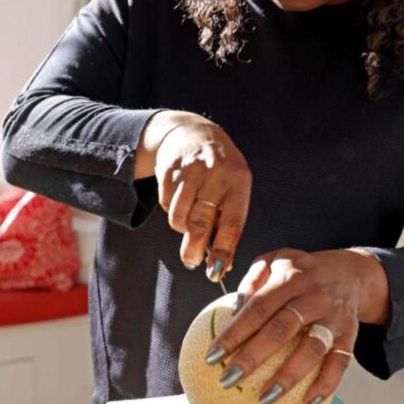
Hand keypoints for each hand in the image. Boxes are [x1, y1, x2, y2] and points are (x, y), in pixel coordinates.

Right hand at [137, 111, 251, 279]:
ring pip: (178, 217)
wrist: (192, 132)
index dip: (223, 250)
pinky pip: (165, 204)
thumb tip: (222, 264)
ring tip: (188, 219)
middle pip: (200, 223)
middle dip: (194, 248)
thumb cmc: (219, 170)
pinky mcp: (168, 169)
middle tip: (191, 262)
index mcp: (238, 181)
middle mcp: (215, 174)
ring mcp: (190, 170)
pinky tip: (179, 198)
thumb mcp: (233, 188)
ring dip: (181, 226)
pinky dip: (171, 209)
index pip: (231, 223)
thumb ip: (228, 222)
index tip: (216, 271)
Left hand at [204, 248, 388, 403]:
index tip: (212, 357)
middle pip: (281, 330)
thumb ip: (252, 280)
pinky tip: (306, 403)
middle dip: (252, 357)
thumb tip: (233, 312)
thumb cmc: (301, 273)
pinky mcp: (349, 336)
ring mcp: (334, 318)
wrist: (352, 273)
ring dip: (288, 377)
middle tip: (227, 380)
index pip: (257, 308)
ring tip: (264, 399)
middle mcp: (313, 297)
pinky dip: (326, 385)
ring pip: (312, 349)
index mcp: (290, 278)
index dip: (234, 332)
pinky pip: (340, 363)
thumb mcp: (275, 260)